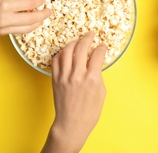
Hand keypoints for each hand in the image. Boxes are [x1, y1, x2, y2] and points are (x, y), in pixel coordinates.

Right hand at [0, 0, 51, 35]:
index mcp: (4, 4)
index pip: (29, 3)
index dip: (40, 1)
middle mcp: (6, 18)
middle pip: (33, 18)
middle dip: (44, 14)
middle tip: (49, 10)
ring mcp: (4, 28)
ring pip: (28, 27)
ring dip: (38, 22)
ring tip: (42, 16)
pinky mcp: (2, 34)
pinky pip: (20, 31)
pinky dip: (28, 26)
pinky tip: (30, 21)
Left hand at [42, 31, 106, 152]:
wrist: (71, 124)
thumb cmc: (89, 112)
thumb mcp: (101, 92)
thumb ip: (98, 75)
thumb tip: (95, 63)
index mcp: (92, 78)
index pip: (97, 54)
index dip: (101, 47)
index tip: (102, 46)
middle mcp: (78, 75)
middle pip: (81, 47)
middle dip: (87, 38)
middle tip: (90, 34)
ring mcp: (65, 76)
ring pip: (67, 50)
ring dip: (73, 42)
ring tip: (77, 41)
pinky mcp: (55, 79)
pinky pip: (56, 60)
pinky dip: (61, 53)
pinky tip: (66, 52)